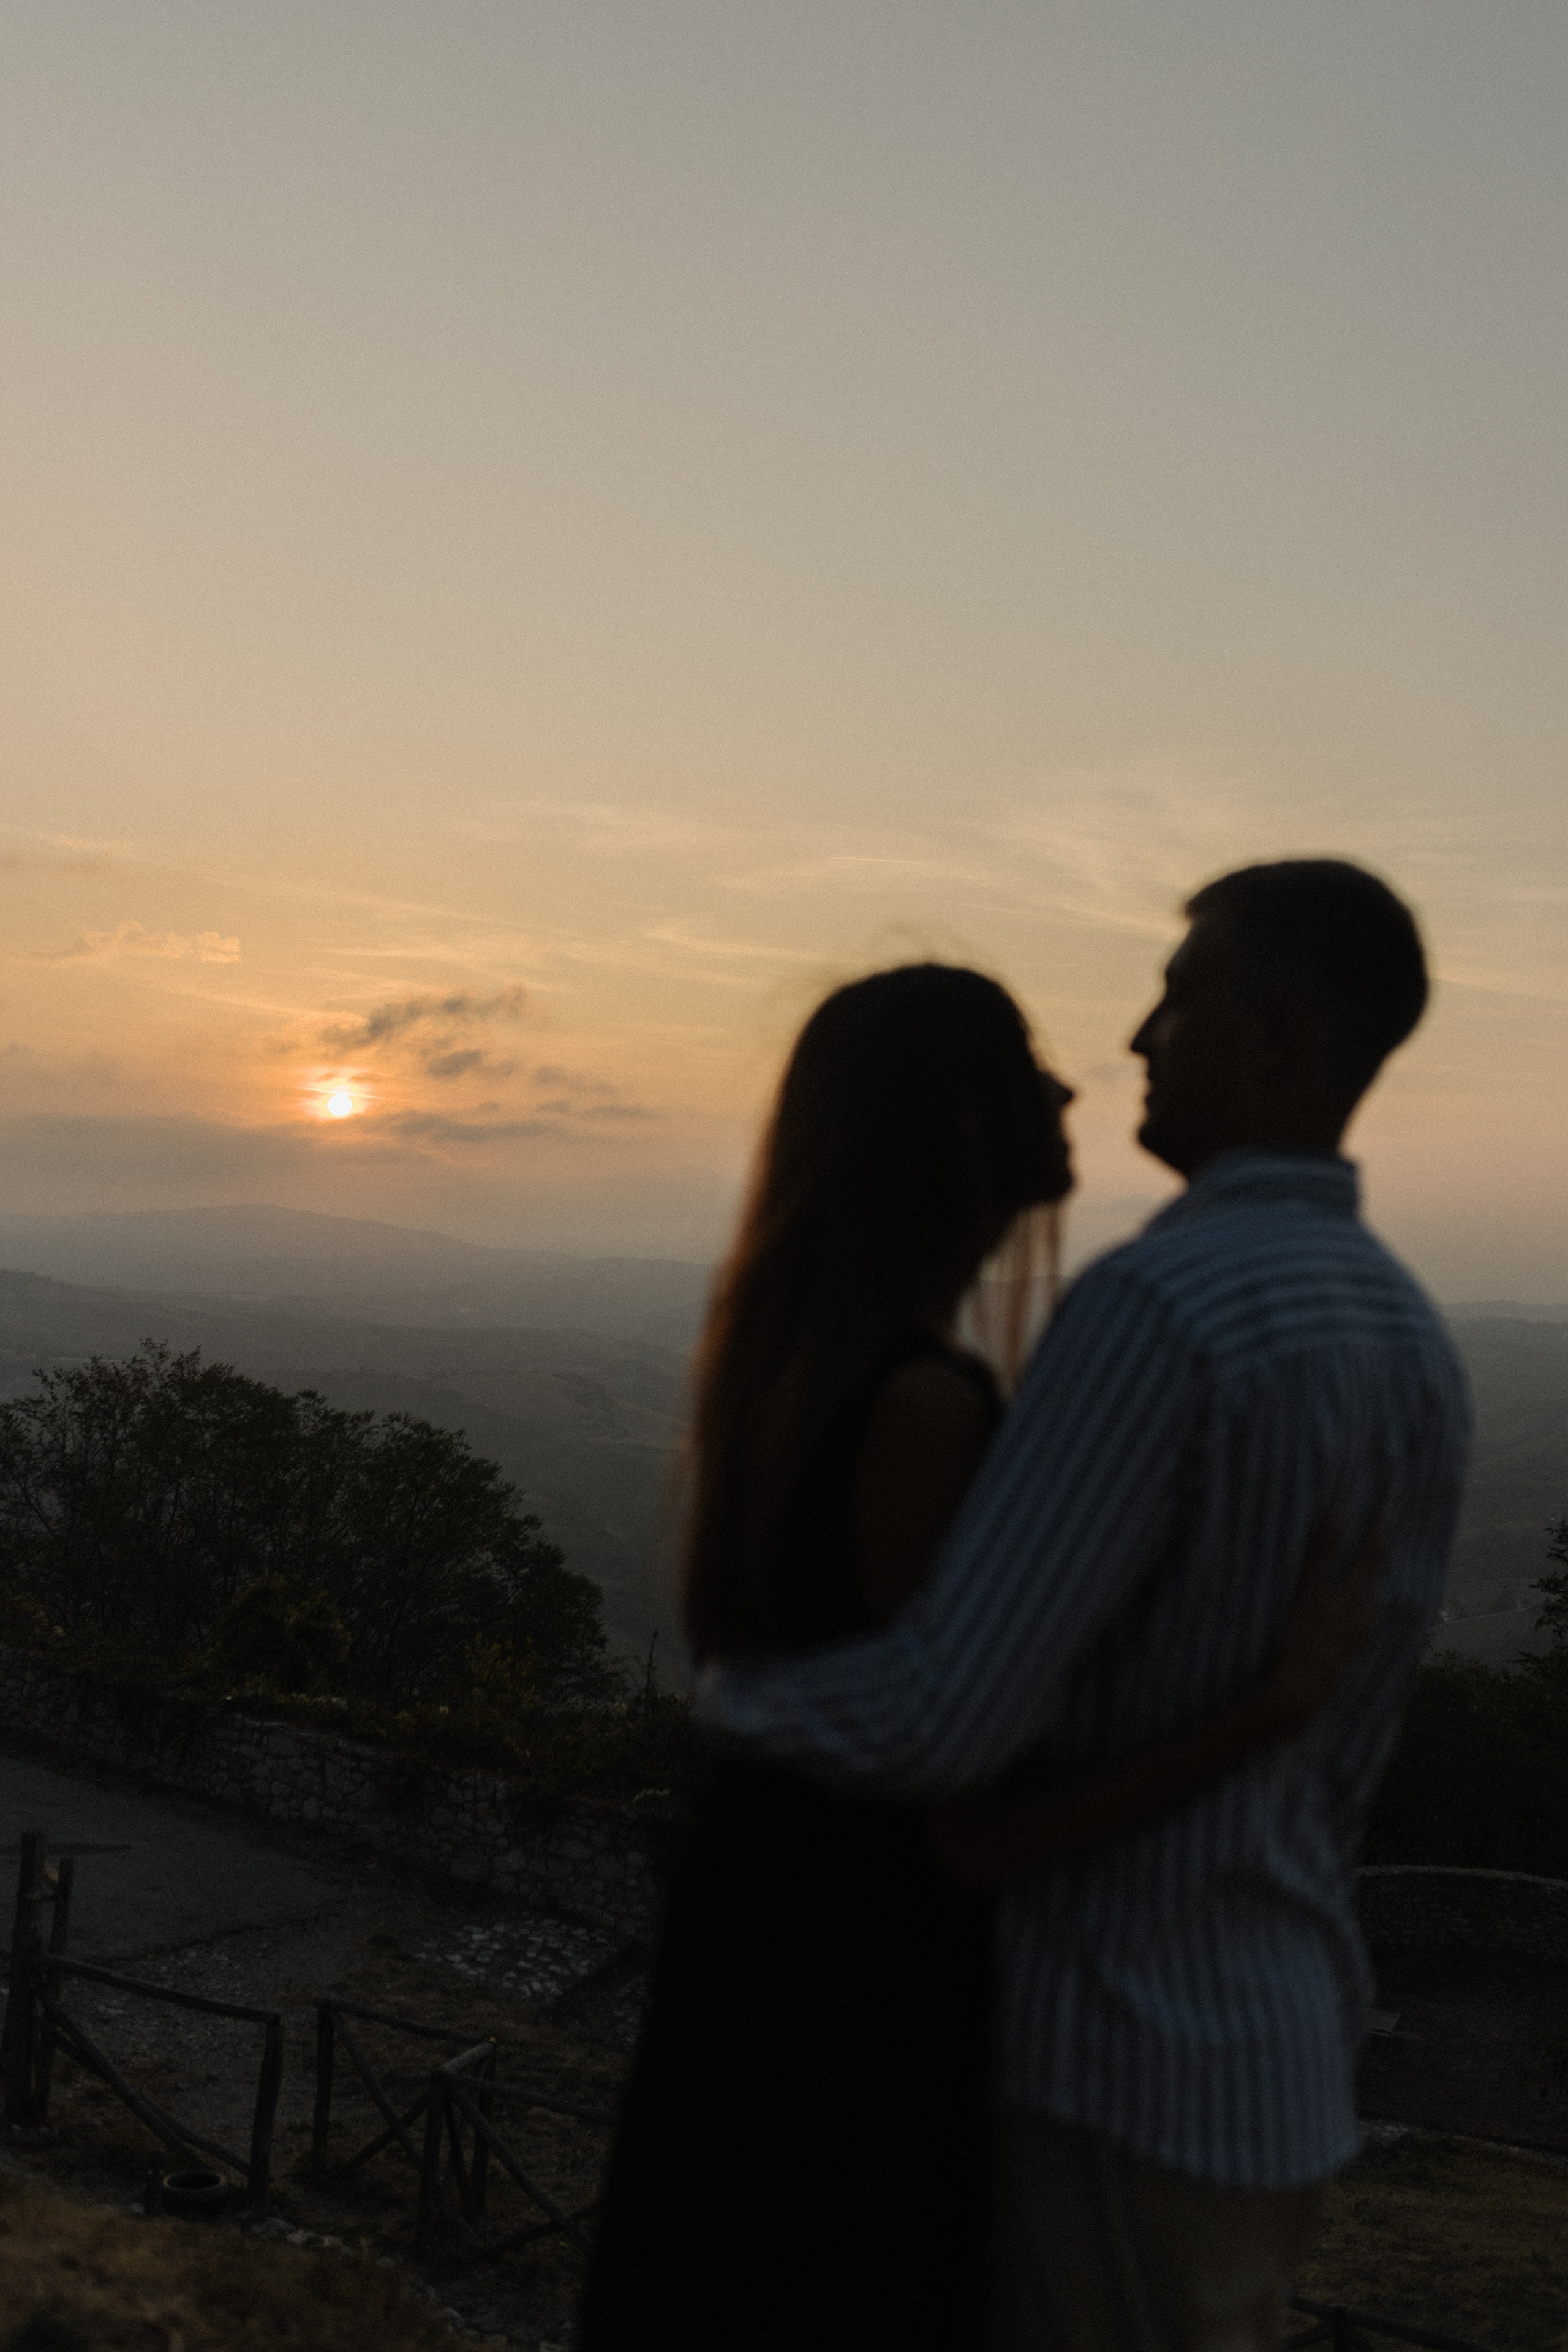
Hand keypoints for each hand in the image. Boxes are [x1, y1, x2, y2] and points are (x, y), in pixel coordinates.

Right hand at [1263, 1512, 1384, 1732]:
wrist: (1304, 1689)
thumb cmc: (1304, 1637)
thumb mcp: (1309, 1591)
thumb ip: (1321, 1551)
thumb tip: (1335, 1511)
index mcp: (1358, 1594)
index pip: (1374, 1554)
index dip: (1381, 1530)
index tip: (1390, 1508)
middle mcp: (1367, 1612)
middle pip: (1375, 1575)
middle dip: (1376, 1552)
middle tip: (1377, 1531)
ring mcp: (1361, 1631)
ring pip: (1368, 1595)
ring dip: (1366, 1576)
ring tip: (1361, 1562)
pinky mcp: (1352, 1646)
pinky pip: (1360, 1613)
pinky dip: (1357, 1598)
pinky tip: (1349, 1602)